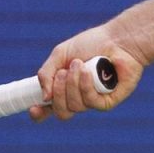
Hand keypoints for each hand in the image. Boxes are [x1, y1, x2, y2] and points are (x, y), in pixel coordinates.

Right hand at [29, 24, 145, 121]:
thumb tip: (44, 97)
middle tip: (63, 73)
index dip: (39, 113)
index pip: (49, 108)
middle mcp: (79, 97)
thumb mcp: (61, 54)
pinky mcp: (108, 101)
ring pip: (75, 106)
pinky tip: (88, 72)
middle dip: (58, 93)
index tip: (34, 108)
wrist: (119, 39)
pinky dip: (86, 86)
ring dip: (73, 84)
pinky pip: (91, 102)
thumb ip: (46, 73)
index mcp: (65, 88)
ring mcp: (94, 101)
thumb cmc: (92, 43)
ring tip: (79, 64)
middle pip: (61, 111)